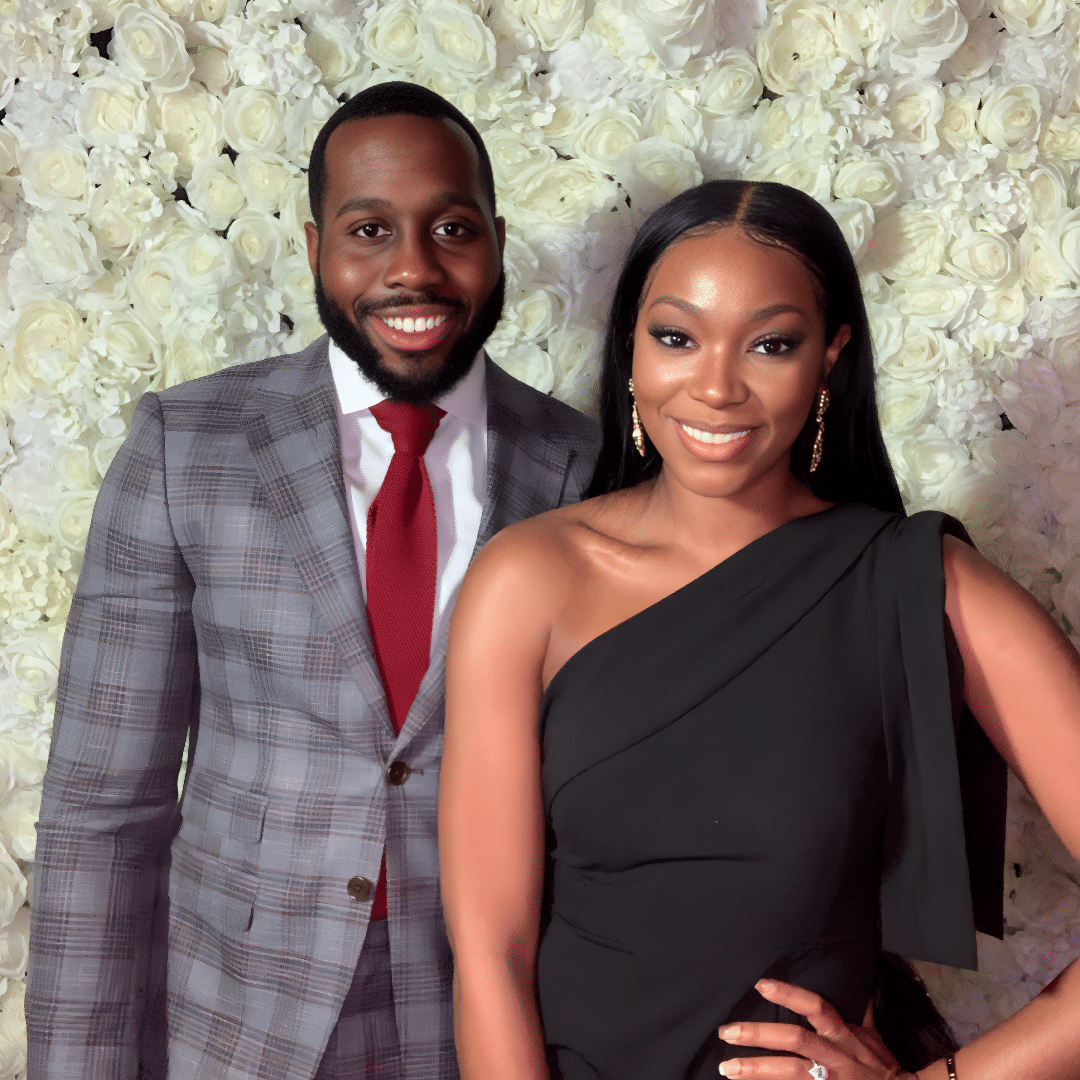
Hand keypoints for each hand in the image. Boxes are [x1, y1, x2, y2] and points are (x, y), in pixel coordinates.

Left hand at [717, 979, 913, 1079]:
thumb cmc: (881, 1065)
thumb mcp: (871, 1034)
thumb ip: (857, 1009)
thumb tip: (854, 981)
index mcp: (843, 1035)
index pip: (816, 1007)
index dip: (790, 994)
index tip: (760, 984)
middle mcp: (833, 1056)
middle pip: (794, 1040)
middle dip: (759, 1035)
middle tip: (727, 1031)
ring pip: (788, 1072)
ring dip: (755, 1070)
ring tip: (726, 1068)